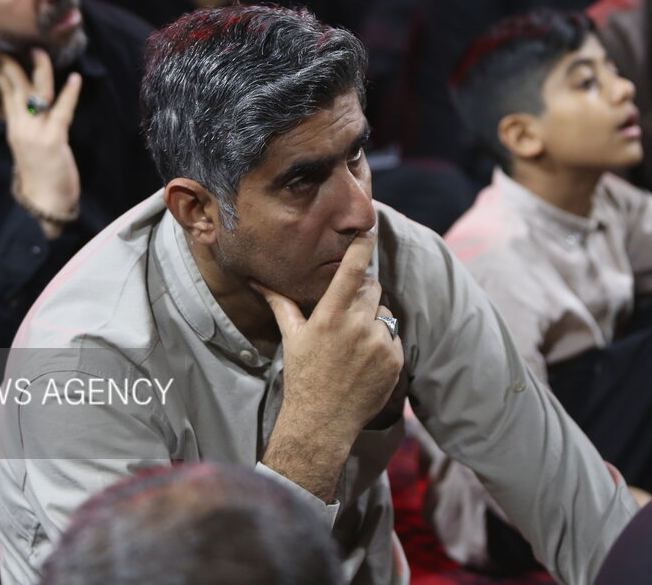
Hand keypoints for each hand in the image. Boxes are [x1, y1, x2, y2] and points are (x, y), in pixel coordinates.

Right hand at [0, 49, 81, 238]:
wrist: (46, 204)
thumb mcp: (28, 147)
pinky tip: (75, 79)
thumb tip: (30, 107)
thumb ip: (27, 125)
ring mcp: (35, 133)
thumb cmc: (41, 176)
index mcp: (14, 129)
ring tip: (40, 53)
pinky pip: (61, 112)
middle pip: (14, 89)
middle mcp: (21, 128)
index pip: (6, 94)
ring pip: (34, 95)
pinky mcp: (53, 140)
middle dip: (11, 65)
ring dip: (38, 72)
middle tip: (12, 45)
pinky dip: (69, 94)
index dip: (2, 72)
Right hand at [257, 231, 404, 499]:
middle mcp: (357, 326)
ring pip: (384, 313)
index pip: (351, 270)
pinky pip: (393, 337)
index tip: (368, 230)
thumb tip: (257, 280)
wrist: (323, 421)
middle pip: (372, 288)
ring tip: (355, 344)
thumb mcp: (292, 337)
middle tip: (347, 315)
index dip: (361, 247)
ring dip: (374, 320)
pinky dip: (383, 343)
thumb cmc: (303, 376)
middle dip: (363, 295)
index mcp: (330, 316)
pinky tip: (365, 361)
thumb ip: (280, 303)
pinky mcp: (394, 359)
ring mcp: (378, 343)